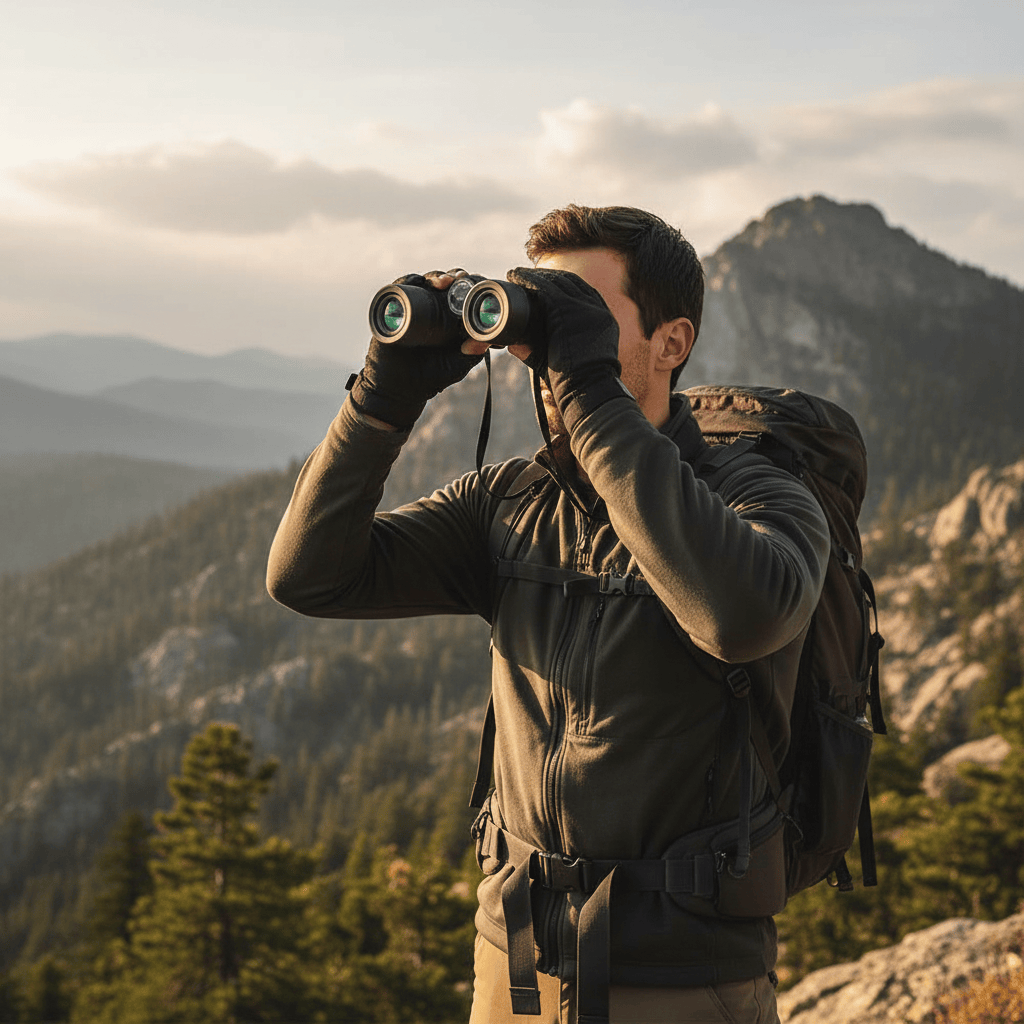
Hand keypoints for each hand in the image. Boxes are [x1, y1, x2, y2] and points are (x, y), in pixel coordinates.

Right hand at [349, 270, 483, 428]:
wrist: (397, 389)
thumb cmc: (430, 377)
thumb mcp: (457, 366)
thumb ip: (473, 354)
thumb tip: (489, 341)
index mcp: (451, 317)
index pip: (464, 294)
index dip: (472, 285)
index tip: (480, 285)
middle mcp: (433, 308)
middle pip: (446, 283)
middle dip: (455, 276)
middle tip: (462, 279)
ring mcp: (413, 307)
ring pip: (425, 283)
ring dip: (435, 277)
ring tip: (444, 282)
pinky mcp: (393, 310)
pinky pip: (399, 290)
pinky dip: (408, 282)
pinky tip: (418, 281)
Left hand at [506, 267, 631, 433]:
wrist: (588, 390)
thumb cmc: (580, 385)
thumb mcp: (570, 363)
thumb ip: (545, 351)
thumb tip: (513, 347)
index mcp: (604, 321)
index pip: (585, 295)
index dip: (566, 287)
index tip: (549, 285)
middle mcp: (597, 310)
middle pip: (571, 284)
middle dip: (550, 278)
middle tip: (529, 277)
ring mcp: (584, 308)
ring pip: (558, 282)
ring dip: (536, 276)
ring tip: (518, 273)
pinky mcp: (567, 310)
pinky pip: (546, 288)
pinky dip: (529, 280)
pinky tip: (516, 276)